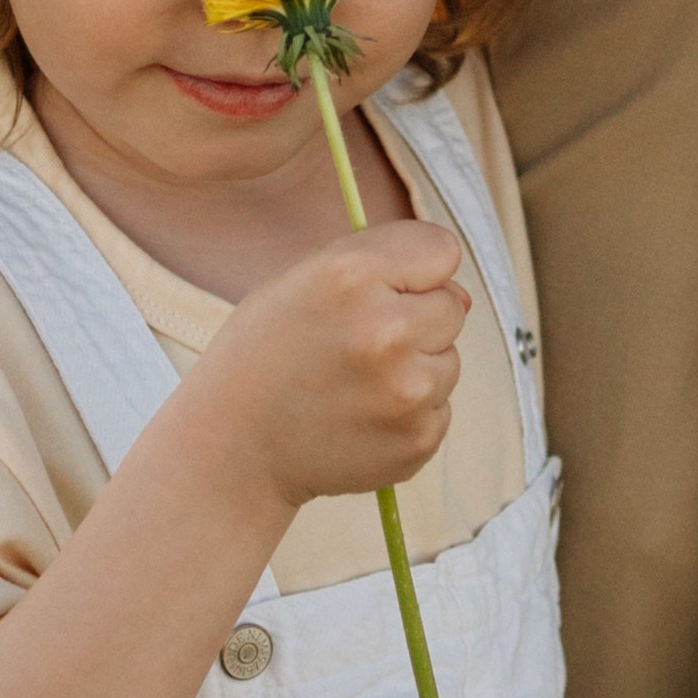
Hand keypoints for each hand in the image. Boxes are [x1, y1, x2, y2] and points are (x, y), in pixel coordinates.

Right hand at [192, 218, 467, 514]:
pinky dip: (411, 414)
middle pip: (452, 306)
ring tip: (357, 385)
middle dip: (418, 320)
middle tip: (362, 345)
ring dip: (416, 368)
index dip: (415, 270)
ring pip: (449, 361)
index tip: (385, 289)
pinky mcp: (417, 440)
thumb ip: (386, 264)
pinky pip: (441, 409)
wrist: (234, 447)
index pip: (442, 250)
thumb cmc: (268, 351)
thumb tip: (463, 294)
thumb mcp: (306, 278)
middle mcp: (387, 329)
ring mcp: (406, 391)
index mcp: (354, 274)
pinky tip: (362, 418)